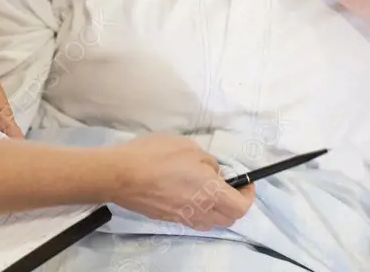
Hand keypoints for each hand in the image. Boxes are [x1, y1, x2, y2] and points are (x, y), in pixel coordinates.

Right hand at [108, 133, 254, 229]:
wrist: (121, 174)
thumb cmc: (156, 155)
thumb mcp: (189, 147)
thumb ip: (207, 162)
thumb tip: (213, 172)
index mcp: (210, 192)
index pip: (241, 207)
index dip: (248, 195)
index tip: (244, 181)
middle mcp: (200, 210)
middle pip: (229, 219)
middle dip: (234, 204)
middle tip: (228, 186)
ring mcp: (182, 217)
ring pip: (210, 222)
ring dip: (216, 210)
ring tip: (207, 190)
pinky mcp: (167, 218)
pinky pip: (192, 219)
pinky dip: (198, 210)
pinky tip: (187, 193)